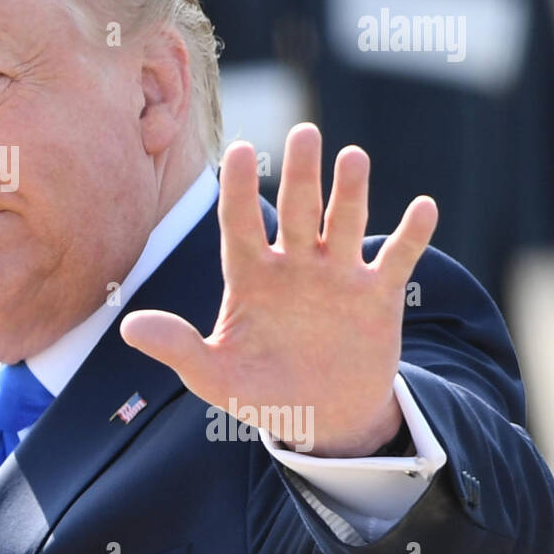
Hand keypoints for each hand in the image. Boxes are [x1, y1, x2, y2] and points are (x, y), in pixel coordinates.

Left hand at [121, 123, 437, 456]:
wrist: (321, 419)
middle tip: (304, 134)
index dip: (237, 189)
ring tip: (353, 157)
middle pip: (296, 210)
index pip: (239, 223)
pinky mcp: (377, 296)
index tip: (236, 149)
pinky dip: (411, 235)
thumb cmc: (260, 391)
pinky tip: (424, 207)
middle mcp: (293, 264)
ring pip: (342, 224)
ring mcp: (337, 275)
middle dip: (300, 174)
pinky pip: (396, 259)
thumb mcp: (214, 375)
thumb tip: (129, 329)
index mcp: (250, 275)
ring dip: (350, 193)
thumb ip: (178, 348)